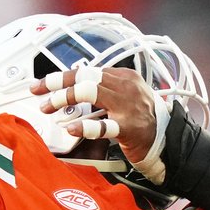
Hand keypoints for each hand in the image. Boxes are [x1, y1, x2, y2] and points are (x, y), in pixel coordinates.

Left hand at [31, 67, 167, 182]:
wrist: (168, 140)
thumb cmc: (142, 120)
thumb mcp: (124, 96)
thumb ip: (102, 88)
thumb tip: (73, 83)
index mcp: (123, 76)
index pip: (86, 70)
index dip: (60, 77)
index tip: (40, 85)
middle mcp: (125, 86)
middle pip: (85, 76)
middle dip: (57, 84)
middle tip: (40, 96)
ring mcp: (128, 106)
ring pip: (90, 92)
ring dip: (64, 98)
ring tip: (49, 109)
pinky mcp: (129, 128)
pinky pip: (104, 126)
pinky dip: (85, 126)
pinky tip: (71, 128)